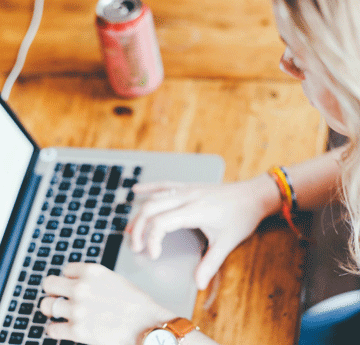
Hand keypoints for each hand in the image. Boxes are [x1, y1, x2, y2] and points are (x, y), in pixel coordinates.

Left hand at [40, 263, 174, 344]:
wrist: (145, 323)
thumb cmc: (133, 302)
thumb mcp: (112, 279)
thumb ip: (91, 279)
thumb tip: (73, 283)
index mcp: (92, 271)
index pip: (66, 270)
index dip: (70, 278)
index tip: (74, 285)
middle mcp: (81, 287)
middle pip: (48, 284)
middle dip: (54, 290)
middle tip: (60, 297)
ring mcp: (77, 309)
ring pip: (46, 306)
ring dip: (54, 309)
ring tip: (63, 313)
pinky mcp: (76, 331)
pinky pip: (51, 328)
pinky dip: (57, 329)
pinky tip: (67, 327)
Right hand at [127, 174, 279, 289]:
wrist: (253, 195)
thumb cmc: (242, 216)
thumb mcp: (227, 242)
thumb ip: (211, 263)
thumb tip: (199, 283)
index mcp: (195, 210)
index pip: (161, 222)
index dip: (152, 240)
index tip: (153, 255)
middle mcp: (187, 197)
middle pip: (151, 208)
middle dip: (138, 228)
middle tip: (135, 246)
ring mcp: (187, 189)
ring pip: (155, 197)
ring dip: (140, 213)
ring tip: (129, 229)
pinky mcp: (189, 186)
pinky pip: (164, 185)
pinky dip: (149, 188)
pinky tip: (137, 191)